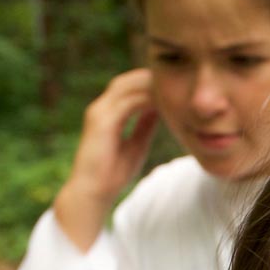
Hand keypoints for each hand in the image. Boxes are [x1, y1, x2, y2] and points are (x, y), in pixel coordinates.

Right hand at [54, 67, 160, 250]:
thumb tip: (159, 111)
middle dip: (149, 78)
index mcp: (108, 112)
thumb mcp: (136, 144)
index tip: (173, 86)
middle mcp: (101, 107)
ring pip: (125, 87)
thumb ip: (145, 125)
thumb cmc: (113, 172)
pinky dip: (144, 100)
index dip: (149, 84)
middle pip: (126, 81)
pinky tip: (162, 102)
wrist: (94, 191)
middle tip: (176, 80)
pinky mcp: (101, 121)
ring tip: (171, 87)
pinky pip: (126, 103)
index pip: (129, 87)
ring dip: (148, 85)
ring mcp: (99, 112)